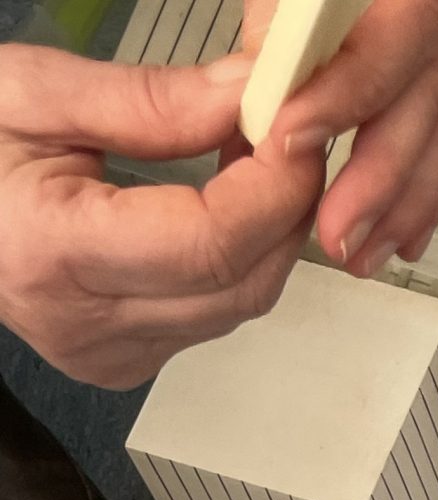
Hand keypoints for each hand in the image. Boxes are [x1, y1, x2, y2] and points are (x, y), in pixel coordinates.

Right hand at [0, 44, 321, 386]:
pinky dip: (238, 262)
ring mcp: (112, 356)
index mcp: (54, 252)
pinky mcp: (128, 363)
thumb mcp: (35, 94)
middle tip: (292, 136)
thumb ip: (149, 101)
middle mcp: (88, 325)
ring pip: (237, 307)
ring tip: (257, 162)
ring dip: (268, 235)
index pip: (209, 243)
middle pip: (240, 285)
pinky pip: (213, 317)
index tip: (297, 130)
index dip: (272, 188)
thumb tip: (247, 94)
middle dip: (285, 209)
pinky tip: (227, 209)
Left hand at [244, 0, 437, 277]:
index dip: (347, 92)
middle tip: (335, 234)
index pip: (397, 36)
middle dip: (380, 179)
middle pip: (428, 102)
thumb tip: (262, 93)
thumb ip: (281, 21)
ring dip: (404, 207)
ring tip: (359, 256)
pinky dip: (421, 198)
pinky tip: (399, 242)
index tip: (292, 138)